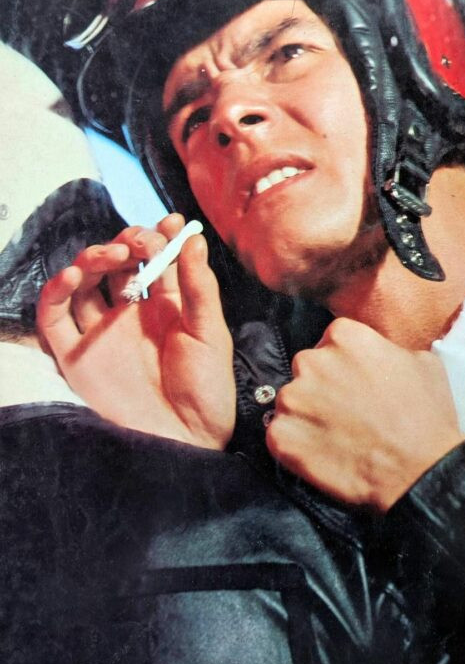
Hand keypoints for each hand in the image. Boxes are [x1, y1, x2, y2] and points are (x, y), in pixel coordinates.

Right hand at [37, 214, 234, 449]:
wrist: (187, 442)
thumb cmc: (208, 393)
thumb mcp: (211, 335)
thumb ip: (199, 288)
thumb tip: (194, 238)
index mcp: (166, 310)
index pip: (155, 261)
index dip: (159, 237)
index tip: (170, 222)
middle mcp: (130, 317)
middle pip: (116, 266)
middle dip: (127, 243)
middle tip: (142, 241)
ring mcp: (101, 335)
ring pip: (84, 283)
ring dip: (94, 258)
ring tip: (116, 254)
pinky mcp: (76, 356)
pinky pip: (54, 317)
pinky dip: (57, 290)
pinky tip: (77, 273)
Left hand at [265, 317, 464, 510]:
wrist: (419, 470)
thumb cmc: (426, 417)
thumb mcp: (422, 361)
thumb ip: (386, 349)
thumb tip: (376, 355)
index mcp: (343, 336)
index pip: (331, 342)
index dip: (344, 367)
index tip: (354, 385)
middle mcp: (312, 361)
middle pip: (307, 370)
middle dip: (322, 388)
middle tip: (347, 413)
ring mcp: (292, 399)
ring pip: (291, 402)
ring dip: (308, 416)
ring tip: (337, 437)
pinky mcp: (281, 435)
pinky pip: (279, 434)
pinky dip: (296, 444)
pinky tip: (322, 453)